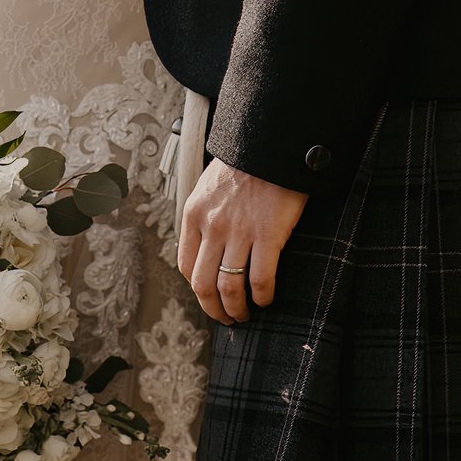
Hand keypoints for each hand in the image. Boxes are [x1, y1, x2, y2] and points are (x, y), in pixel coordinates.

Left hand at [179, 159, 307, 324]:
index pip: (186, 266)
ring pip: (229, 287)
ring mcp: (239, 232)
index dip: (198, 289)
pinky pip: (260, 279)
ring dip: (236, 309)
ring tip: (245, 315)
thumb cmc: (247, 162)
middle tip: (226, 318)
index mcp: (194, 213)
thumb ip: (205, 214)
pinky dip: (262, 296)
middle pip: (203, 285)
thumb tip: (206, 244)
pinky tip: (267, 299)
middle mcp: (212, 226)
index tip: (210, 297)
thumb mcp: (210, 185)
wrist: (273, 142)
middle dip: (213, 309)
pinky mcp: (268, 234)